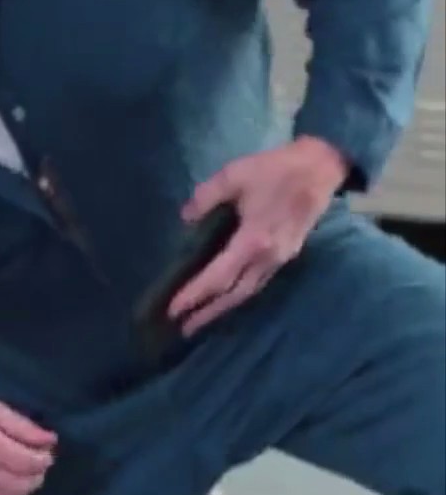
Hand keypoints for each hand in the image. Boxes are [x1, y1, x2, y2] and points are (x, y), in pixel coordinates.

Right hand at [0, 388, 56, 494]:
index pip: (20, 460)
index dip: (40, 460)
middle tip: (38, 467)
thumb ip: (17, 423)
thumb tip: (49, 440)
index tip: (47, 454)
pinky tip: (2, 491)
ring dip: (20, 492)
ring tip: (23, 479)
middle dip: (34, 477)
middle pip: (14, 484)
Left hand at [168, 136, 348, 335]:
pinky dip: (240, 294)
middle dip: (209, 313)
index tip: (175, 309)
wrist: (321, 166)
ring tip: (201, 320)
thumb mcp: (233, 175)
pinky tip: (227, 298)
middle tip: (184, 328)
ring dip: (225, 308)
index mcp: (254, 240)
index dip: (196, 294)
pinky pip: (259, 282)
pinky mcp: (287, 254)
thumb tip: (186, 217)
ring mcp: (281, 258)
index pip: (219, 276)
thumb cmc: (276, 169)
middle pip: (235, 294)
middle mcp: (268, 257)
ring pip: (249, 291)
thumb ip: (206, 197)